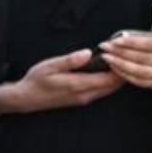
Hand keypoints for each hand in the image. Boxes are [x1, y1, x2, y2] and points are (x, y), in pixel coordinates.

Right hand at [0, 49, 126, 115]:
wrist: (27, 98)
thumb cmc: (36, 80)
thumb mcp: (50, 66)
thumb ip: (70, 60)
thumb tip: (87, 53)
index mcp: (78, 85)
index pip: (109, 79)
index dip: (119, 67)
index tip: (121, 54)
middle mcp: (85, 95)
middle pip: (114, 86)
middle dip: (122, 71)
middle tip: (125, 56)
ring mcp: (84, 99)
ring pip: (109, 89)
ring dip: (116, 77)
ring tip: (118, 61)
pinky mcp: (82, 99)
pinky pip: (102, 90)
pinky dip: (109, 81)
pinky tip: (107, 71)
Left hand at [99, 4, 151, 90]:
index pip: (151, 44)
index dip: (132, 43)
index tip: (115, 40)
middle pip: (143, 58)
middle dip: (121, 52)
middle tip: (105, 47)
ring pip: (140, 71)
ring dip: (120, 64)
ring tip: (106, 57)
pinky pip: (139, 81)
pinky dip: (125, 75)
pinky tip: (113, 67)